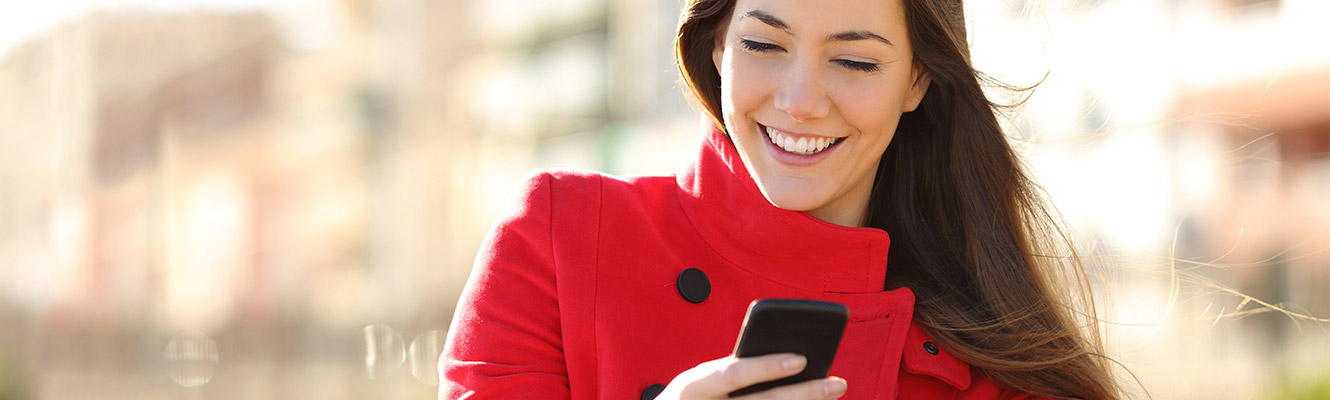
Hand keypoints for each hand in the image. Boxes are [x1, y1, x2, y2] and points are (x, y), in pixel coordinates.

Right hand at [654, 353, 847, 398]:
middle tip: (837, 383)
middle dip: (805, 393)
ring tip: (831, 395)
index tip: (801, 358)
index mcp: (693, 387)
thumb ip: (731, 372)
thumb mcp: (700, 382)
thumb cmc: (692, 399)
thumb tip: (790, 361)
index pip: (733, 374)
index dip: (766, 367)